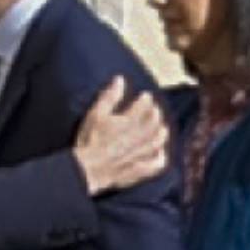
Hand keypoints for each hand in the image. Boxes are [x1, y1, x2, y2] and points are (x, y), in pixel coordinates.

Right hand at [72, 77, 167, 194]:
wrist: (87, 169)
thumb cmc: (90, 140)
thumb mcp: (95, 114)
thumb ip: (109, 97)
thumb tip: (120, 80)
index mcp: (129, 121)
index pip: (144, 106)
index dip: (146, 100)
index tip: (146, 96)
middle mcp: (139, 137)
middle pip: (154, 123)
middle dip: (156, 114)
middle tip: (155, 110)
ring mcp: (141, 154)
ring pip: (158, 141)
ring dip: (161, 133)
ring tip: (162, 128)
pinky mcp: (139, 170)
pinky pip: (156, 165)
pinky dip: (160, 158)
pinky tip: (160, 153)